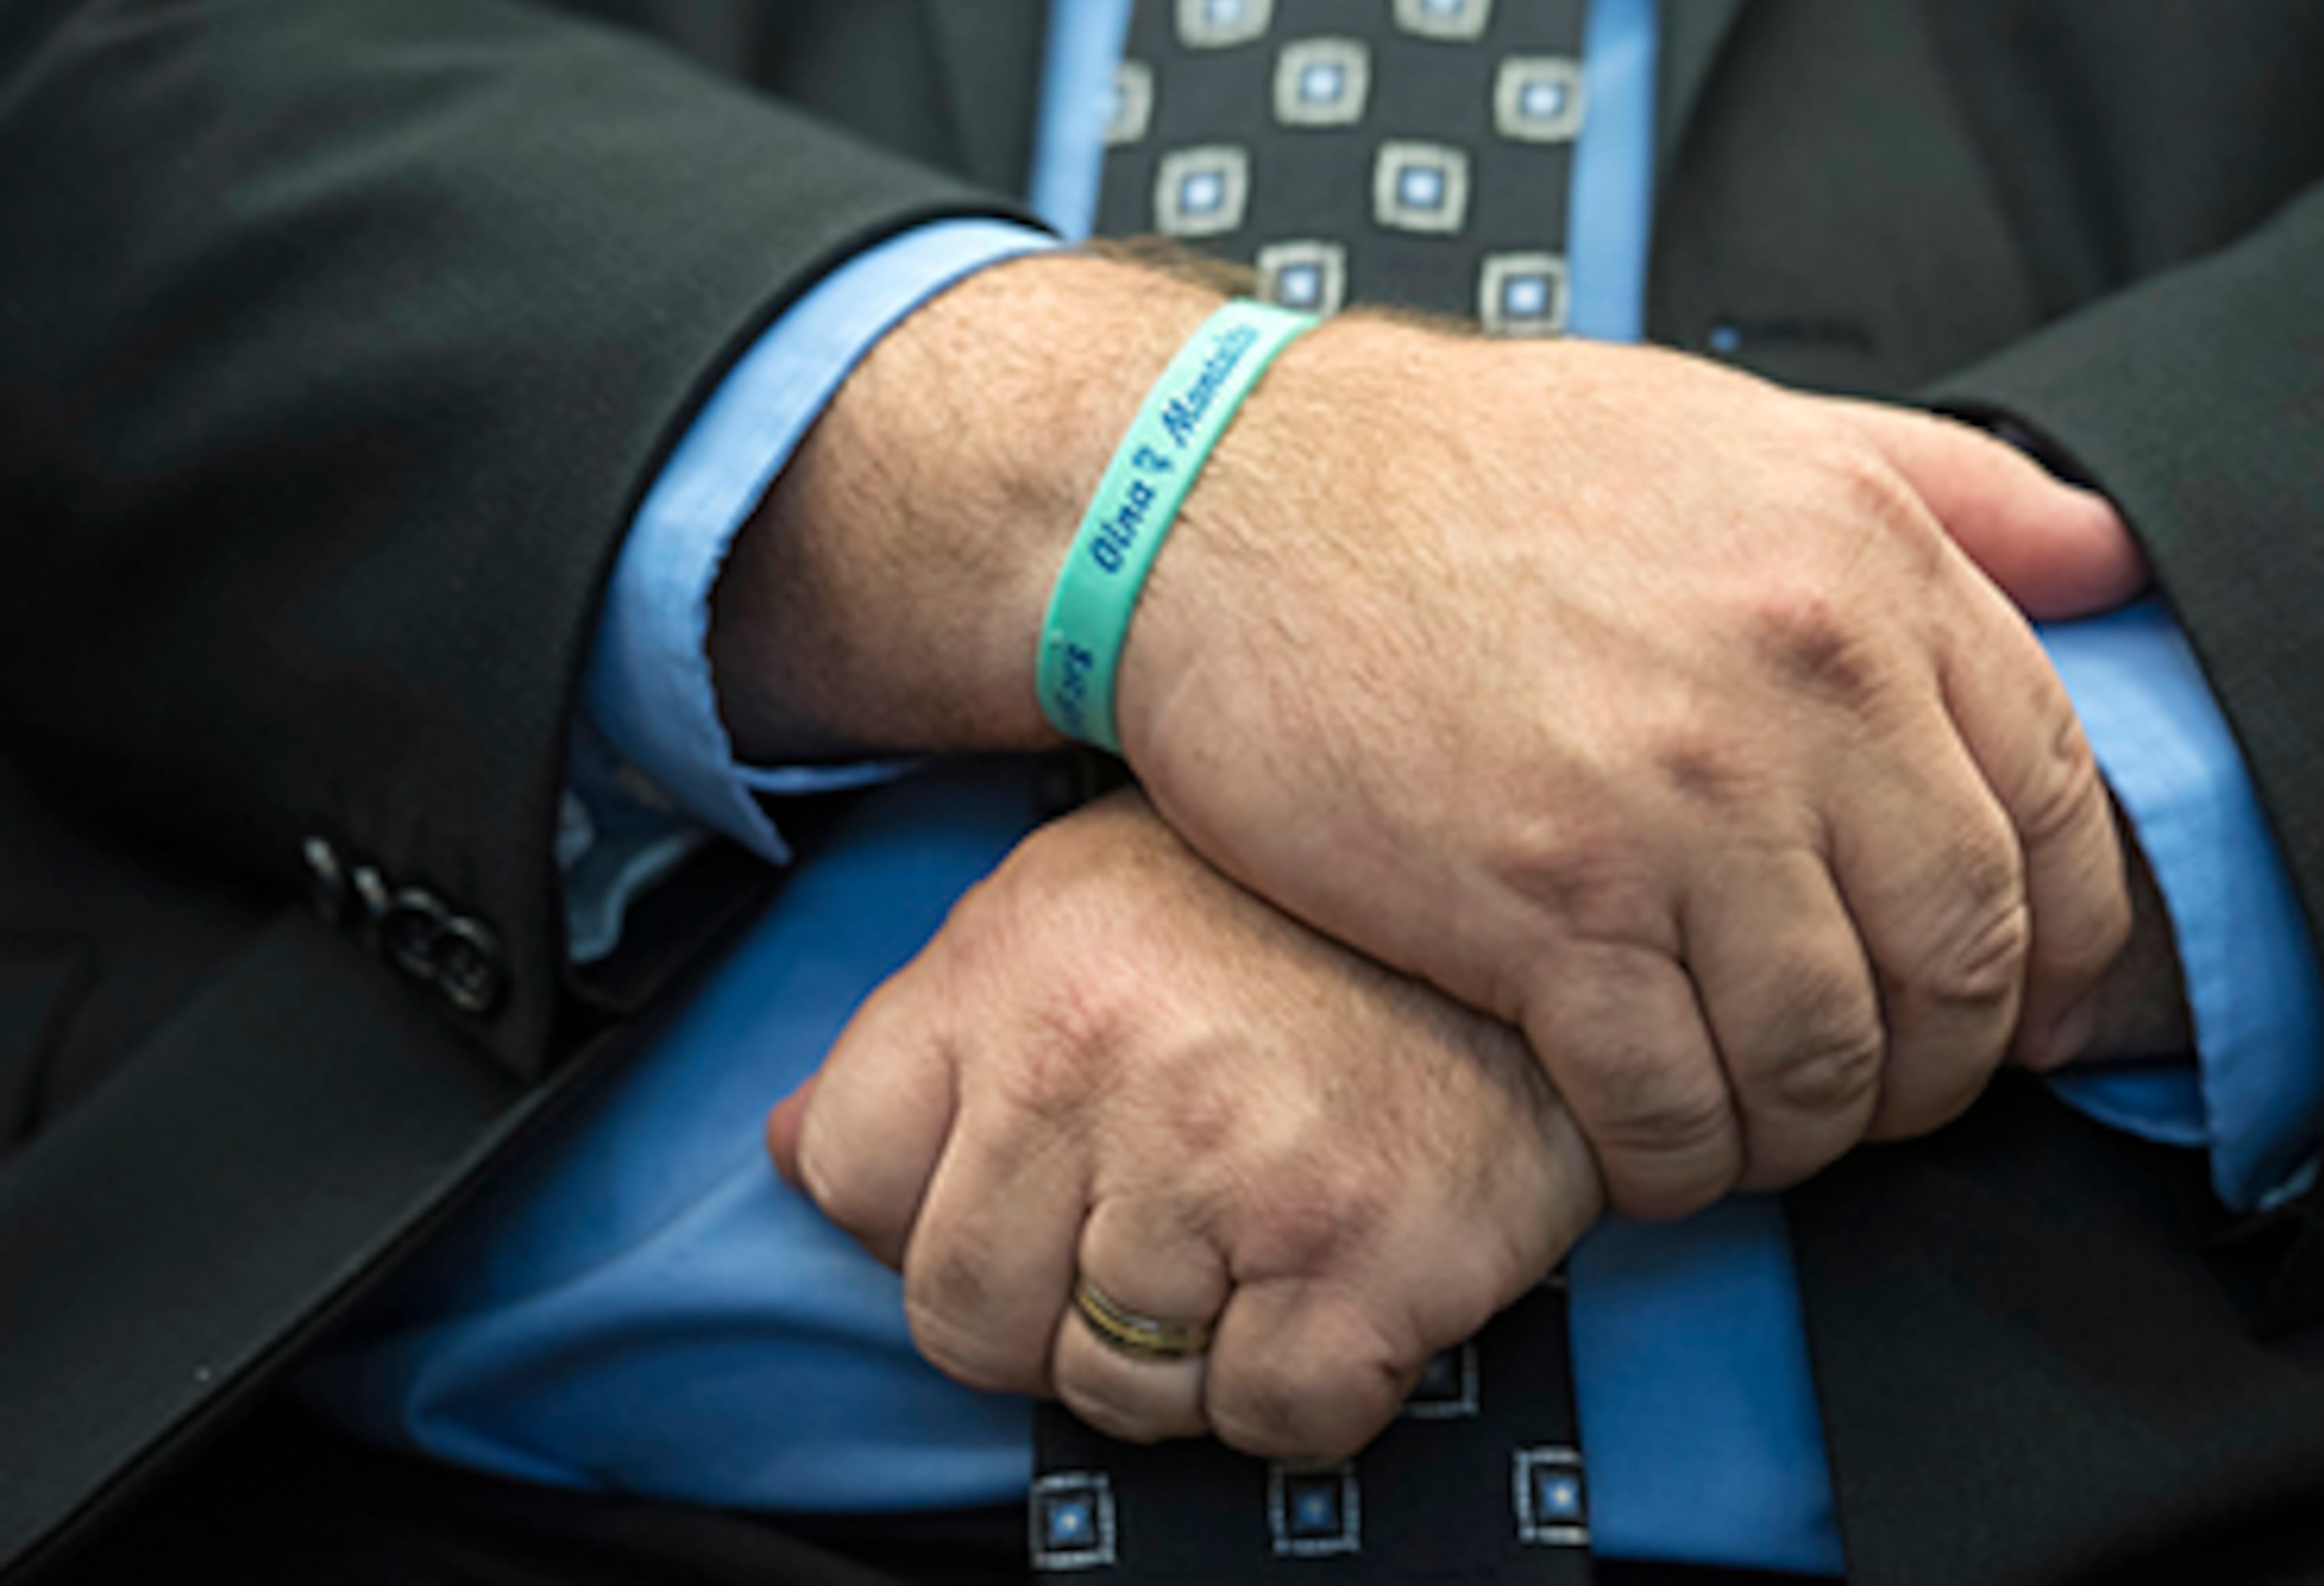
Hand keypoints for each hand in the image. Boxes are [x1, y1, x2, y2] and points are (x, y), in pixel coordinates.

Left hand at [765, 789, 1600, 1460]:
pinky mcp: (1359, 1261)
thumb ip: (939, 1025)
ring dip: (1179, 1353)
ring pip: (1112, 1390)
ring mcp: (1227, 1169)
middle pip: (959, 1317)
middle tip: (1143, 1244)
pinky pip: (1263, 1423)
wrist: (1530, 912)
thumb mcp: (1075, 902)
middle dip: (1040, 1312)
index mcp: (1016, 963)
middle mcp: (1098, 1061)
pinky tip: (1331, 1283)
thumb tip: (791, 1153)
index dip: (916, 1211)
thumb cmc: (1298, 914)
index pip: (846, 1171)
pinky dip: (1299, 1390)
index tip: (1005, 1200)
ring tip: (1253, 1239)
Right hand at [1116, 312, 2141, 1212]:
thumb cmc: (1470, 466)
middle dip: (1937, 1065)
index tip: (2003, 1001)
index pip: (2054, 811)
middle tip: (1874, 1087)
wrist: (1226, 495)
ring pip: (1825, 1056)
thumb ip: (1948, 483)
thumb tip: (2114, 553)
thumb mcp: (1739, 423)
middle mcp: (1795, 682)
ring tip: (1759, 1126)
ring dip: (1807, 1131)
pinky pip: (1672, 1103)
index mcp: (1862, 569)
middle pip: (1961, 959)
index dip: (2053, 944)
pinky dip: (1682, 1161)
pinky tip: (1655, 1145)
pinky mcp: (1537, 905)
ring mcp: (1668, 803)